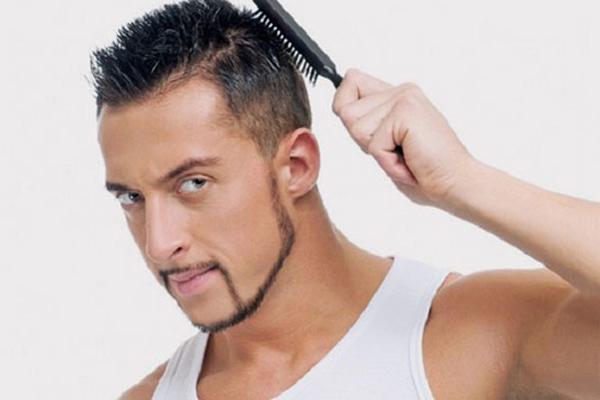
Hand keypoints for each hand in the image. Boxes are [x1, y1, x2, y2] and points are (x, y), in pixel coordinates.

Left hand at [332, 69, 475, 207]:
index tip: (368, 132)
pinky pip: (373, 145)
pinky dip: (388, 163)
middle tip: (397, 151)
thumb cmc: (424, 171)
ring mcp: (404, 98)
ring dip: (378, 154)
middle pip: (345, 111)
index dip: (346, 108)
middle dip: (364, 141)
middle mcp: (401, 91)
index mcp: (397, 95)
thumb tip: (342, 108)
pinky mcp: (406, 112)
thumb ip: (368, 125)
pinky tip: (411, 162)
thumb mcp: (387, 145)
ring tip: (406, 156)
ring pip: (356, 128)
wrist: (456, 184)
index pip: (350, 82)